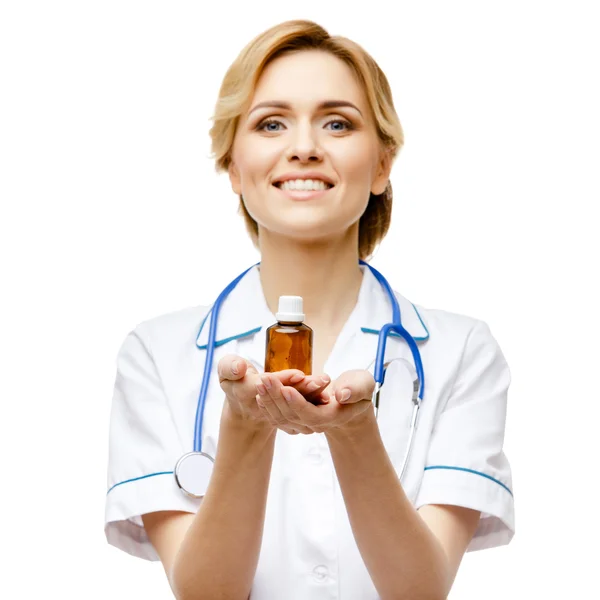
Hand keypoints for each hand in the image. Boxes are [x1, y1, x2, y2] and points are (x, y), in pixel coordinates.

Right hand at [218, 354, 330, 431]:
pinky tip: (326, 393)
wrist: (242, 398)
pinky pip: (300, 414)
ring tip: (325, 381)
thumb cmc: (234, 374)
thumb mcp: (227, 367)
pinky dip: (312, 404)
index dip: (282, 381)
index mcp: (243, 393)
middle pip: (284, 401)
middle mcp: (259, 409)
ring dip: (311, 396)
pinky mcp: (285, 421)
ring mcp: (273, 417)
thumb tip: (239, 368)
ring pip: (295, 409)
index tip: (299, 373)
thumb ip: (229, 365)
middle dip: (304, 389)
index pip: (265, 389)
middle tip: (322, 378)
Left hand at [255, 369, 375, 434]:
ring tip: (260, 382)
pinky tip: (259, 393)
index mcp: (332, 416)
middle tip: (266, 378)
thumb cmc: (357, 388)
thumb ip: (356, 389)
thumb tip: (342, 395)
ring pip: (282, 418)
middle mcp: (315, 424)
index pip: (311, 414)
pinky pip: (278, 417)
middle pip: (292, 416)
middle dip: (277, 397)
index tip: (286, 388)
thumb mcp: (363, 384)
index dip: (297, 403)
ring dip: (269, 400)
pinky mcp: (296, 419)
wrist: (349, 401)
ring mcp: (304, 424)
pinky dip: (268, 406)